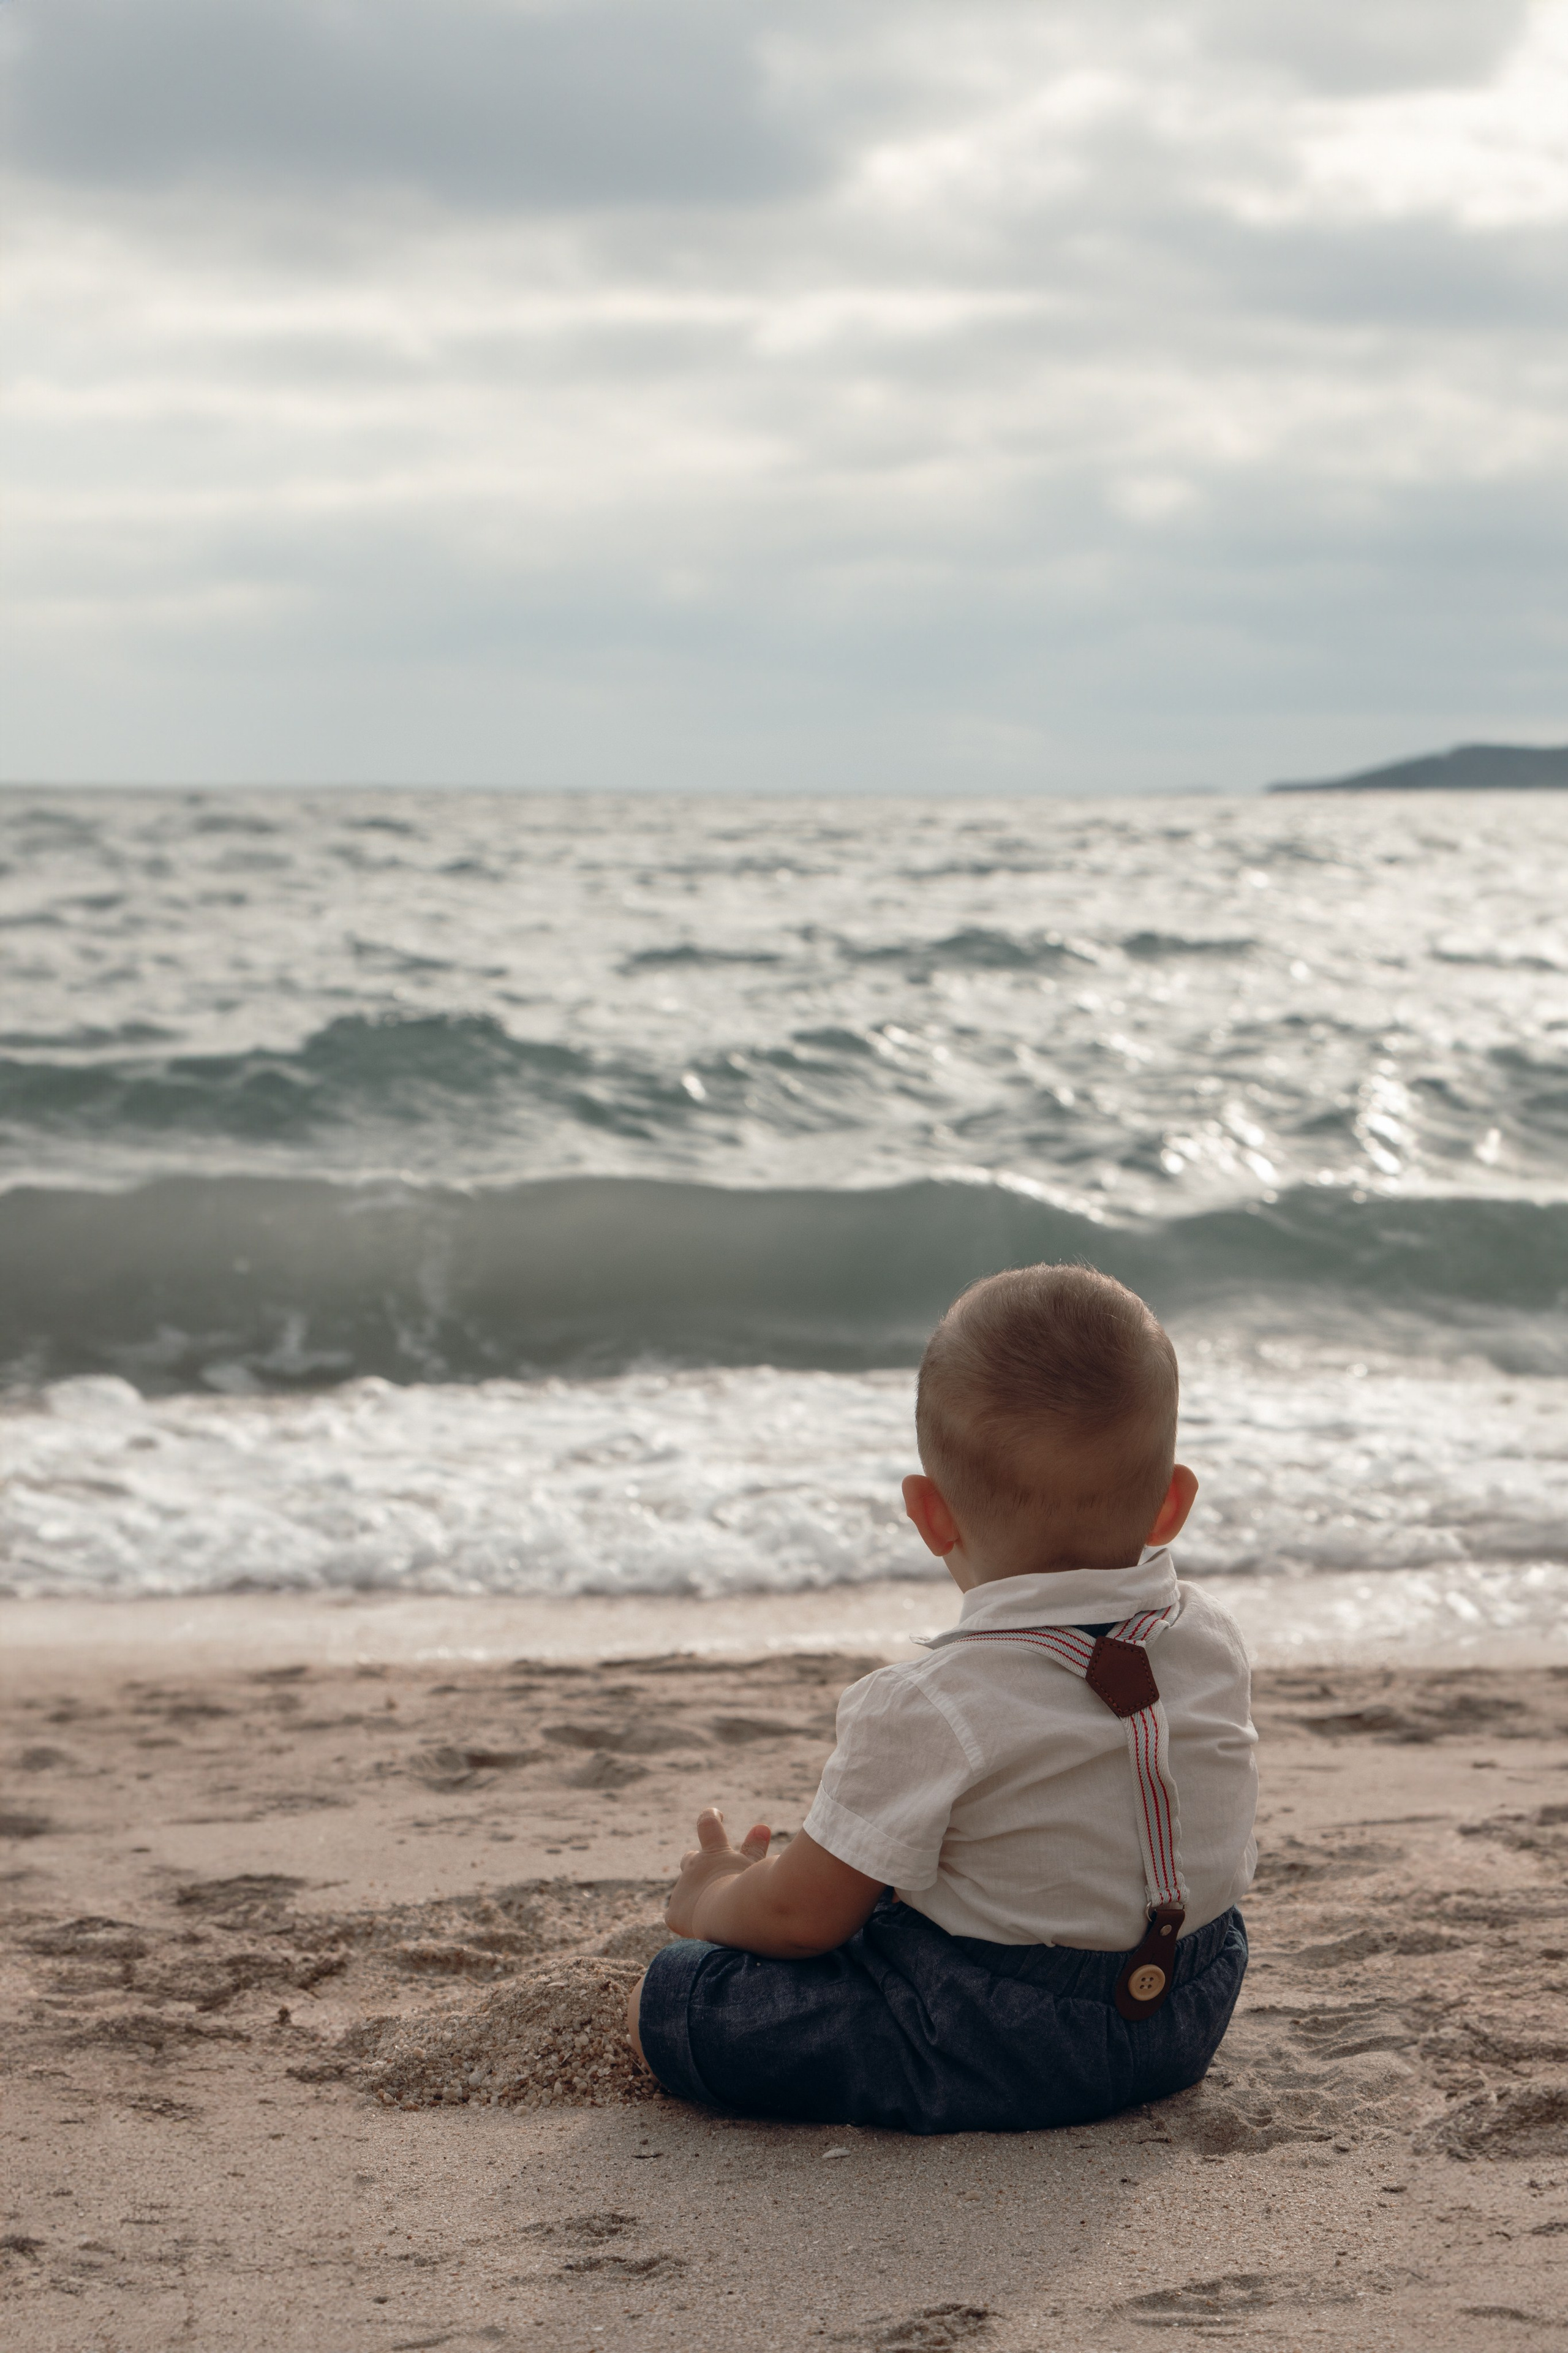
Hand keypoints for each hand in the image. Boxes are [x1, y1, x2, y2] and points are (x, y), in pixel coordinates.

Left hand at [664, 1807, 770, 1938]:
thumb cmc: (750, 1889)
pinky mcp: (675, 1914)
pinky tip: (697, 1928)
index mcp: (715, 1852)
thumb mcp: (755, 1867)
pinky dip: (686, 1919)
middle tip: (704, 1868)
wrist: (730, 1913)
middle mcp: (695, 1866)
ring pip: (684, 1888)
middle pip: (690, 1859)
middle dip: (697, 1862)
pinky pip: (675, 1915)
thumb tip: (761, 1827)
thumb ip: (755, 1849)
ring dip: (695, 1894)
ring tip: (710, 1909)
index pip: (708, 1825)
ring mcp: (682, 1889)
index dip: (710, 1817)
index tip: (716, 1814)